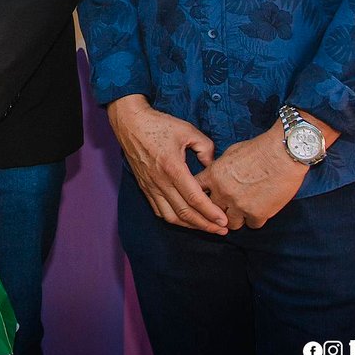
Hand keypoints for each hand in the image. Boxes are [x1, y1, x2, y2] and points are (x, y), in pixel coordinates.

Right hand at [107, 95, 227, 234]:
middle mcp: (160, 181)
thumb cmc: (159, 124)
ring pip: (171, 216)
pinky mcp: (145, 187)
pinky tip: (186, 219)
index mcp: (172, 167)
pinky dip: (174, 219)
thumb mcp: (188, 130)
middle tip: (222, 231)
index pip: (194, 198)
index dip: (211, 212)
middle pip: (185, 212)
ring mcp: (151, 186)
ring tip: (206, 228)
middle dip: (205, 225)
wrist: (130, 123)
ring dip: (190, 225)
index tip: (224, 221)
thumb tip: (212, 166)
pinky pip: (159, 211)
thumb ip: (205, 147)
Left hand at [197, 127, 306, 229]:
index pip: (196, 192)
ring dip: (237, 218)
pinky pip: (252, 225)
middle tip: (229, 206)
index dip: (201, 196)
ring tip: (245, 209)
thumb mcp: (231, 153)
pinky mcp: (258, 214)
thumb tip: (215, 178)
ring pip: (231, 223)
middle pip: (212, 211)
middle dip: (220, 209)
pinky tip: (261, 209)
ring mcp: (240, 205)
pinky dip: (256, 219)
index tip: (207, 198)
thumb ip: (219, 169)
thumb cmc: (259, 149)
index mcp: (214, 175)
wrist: (284, 153)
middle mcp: (224, 192)